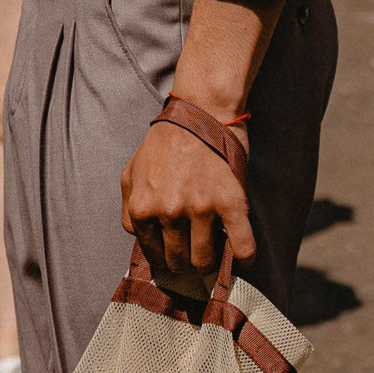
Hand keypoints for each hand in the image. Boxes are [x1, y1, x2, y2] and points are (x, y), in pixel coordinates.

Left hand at [121, 117, 256, 295]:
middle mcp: (168, 212)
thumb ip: (129, 206)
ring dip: (210, 260)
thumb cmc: (166, 140)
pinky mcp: (230, 203)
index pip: (153, 253)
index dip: (165, 256)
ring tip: (215, 252)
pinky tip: (242, 260)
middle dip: (186, 261)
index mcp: (142, 208)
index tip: (176, 254)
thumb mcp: (131, 171)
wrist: (200, 111)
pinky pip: (242, 246)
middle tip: (195, 253)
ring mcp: (200, 209)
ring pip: (205, 260)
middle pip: (179, 261)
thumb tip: (139, 235)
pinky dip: (244, 258)